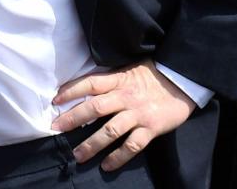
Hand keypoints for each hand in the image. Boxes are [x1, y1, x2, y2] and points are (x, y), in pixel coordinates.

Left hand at [51, 59, 194, 170]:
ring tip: (78, 155)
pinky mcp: (151, 129)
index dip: (71, 91)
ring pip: (111, 130)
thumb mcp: (127, 71)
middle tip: (56, 128)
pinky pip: (132, 146)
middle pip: (95, 107)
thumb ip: (109, 80)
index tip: (55, 100)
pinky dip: (118, 157)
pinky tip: (106, 166)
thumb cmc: (151, 75)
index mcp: (118, 80)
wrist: (181, 81)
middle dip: (73, 118)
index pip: (89, 83)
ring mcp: (138, 114)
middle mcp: (125, 97)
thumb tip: (84, 88)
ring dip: (92, 144)